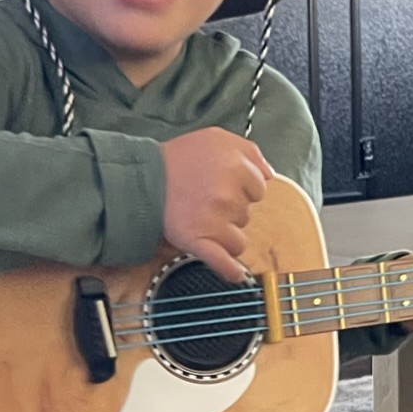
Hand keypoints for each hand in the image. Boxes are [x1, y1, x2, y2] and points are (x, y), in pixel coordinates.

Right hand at [160, 127, 273, 282]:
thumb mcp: (216, 137)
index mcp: (237, 167)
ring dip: (224, 233)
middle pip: (247, 214)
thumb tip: (270, 175)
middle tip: (206, 198)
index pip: (259, 189)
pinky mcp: (198, 242)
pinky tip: (235, 274)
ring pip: (237, 238)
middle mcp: (229, 195)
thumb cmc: (179, 157)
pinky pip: (224, 263)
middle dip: (231, 209)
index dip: (243, 187)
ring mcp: (215, 222)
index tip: (223, 184)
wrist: (142, 179)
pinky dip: (230, 270)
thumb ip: (250, 151)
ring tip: (201, 218)